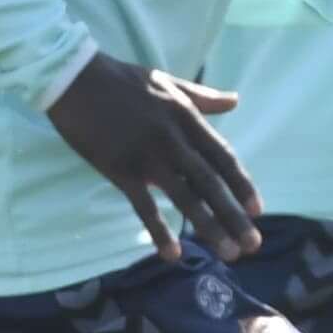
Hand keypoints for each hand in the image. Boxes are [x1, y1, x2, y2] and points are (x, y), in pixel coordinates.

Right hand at [46, 54, 261, 258]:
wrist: (75, 78)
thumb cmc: (122, 80)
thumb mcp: (169, 83)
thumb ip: (203, 97)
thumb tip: (236, 100)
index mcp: (186, 117)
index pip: (223, 156)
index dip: (241, 184)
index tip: (257, 210)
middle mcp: (173, 138)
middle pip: (211, 183)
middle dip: (234, 216)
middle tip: (253, 245)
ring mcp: (147, 155)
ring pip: (185, 197)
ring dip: (208, 227)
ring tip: (228, 254)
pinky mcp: (120, 168)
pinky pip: (143, 205)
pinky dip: (158, 230)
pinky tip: (171, 253)